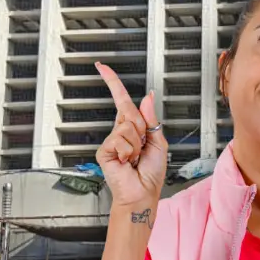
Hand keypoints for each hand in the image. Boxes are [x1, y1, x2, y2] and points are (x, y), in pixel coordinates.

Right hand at [95, 63, 167, 207]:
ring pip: (128, 127)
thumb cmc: (150, 172)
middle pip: (130, 112)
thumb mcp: (158, 141)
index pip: (121, 100)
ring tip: (135, 157)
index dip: (113, 82)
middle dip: (142, 129)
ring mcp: (111, 141)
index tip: (102, 67)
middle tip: (142, 147)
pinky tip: (127, 162)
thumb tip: (147, 97)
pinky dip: (129, 152)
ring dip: (137, 144)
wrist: (143, 193)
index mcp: (132, 127)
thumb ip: (151, 119)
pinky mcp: (105, 150)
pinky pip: (121, 140)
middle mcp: (120, 131)